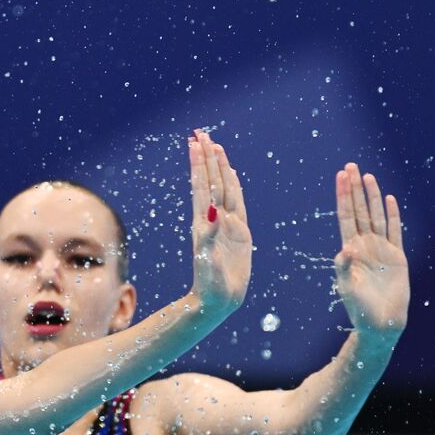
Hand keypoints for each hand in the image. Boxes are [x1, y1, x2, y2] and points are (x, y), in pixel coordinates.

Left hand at [188, 129, 251, 316]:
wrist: (215, 301)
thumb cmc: (210, 286)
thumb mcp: (209, 262)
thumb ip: (210, 239)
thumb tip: (212, 214)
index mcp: (205, 224)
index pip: (203, 187)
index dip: (200, 165)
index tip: (196, 143)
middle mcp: (214, 219)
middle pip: (211, 181)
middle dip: (207, 158)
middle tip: (200, 133)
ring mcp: (225, 224)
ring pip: (223, 188)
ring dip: (218, 167)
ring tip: (213, 146)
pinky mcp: (238, 232)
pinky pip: (236, 203)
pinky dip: (234, 186)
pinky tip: (232, 174)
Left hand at [334, 163, 407, 338]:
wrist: (381, 322)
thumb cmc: (359, 308)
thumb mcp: (347, 287)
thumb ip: (344, 268)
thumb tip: (344, 250)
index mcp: (349, 249)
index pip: (345, 216)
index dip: (343, 196)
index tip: (340, 177)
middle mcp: (364, 245)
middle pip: (359, 210)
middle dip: (355, 188)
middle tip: (351, 166)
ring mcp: (381, 248)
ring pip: (376, 216)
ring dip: (373, 196)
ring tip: (368, 176)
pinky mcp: (397, 256)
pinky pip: (395, 231)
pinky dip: (392, 215)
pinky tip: (389, 199)